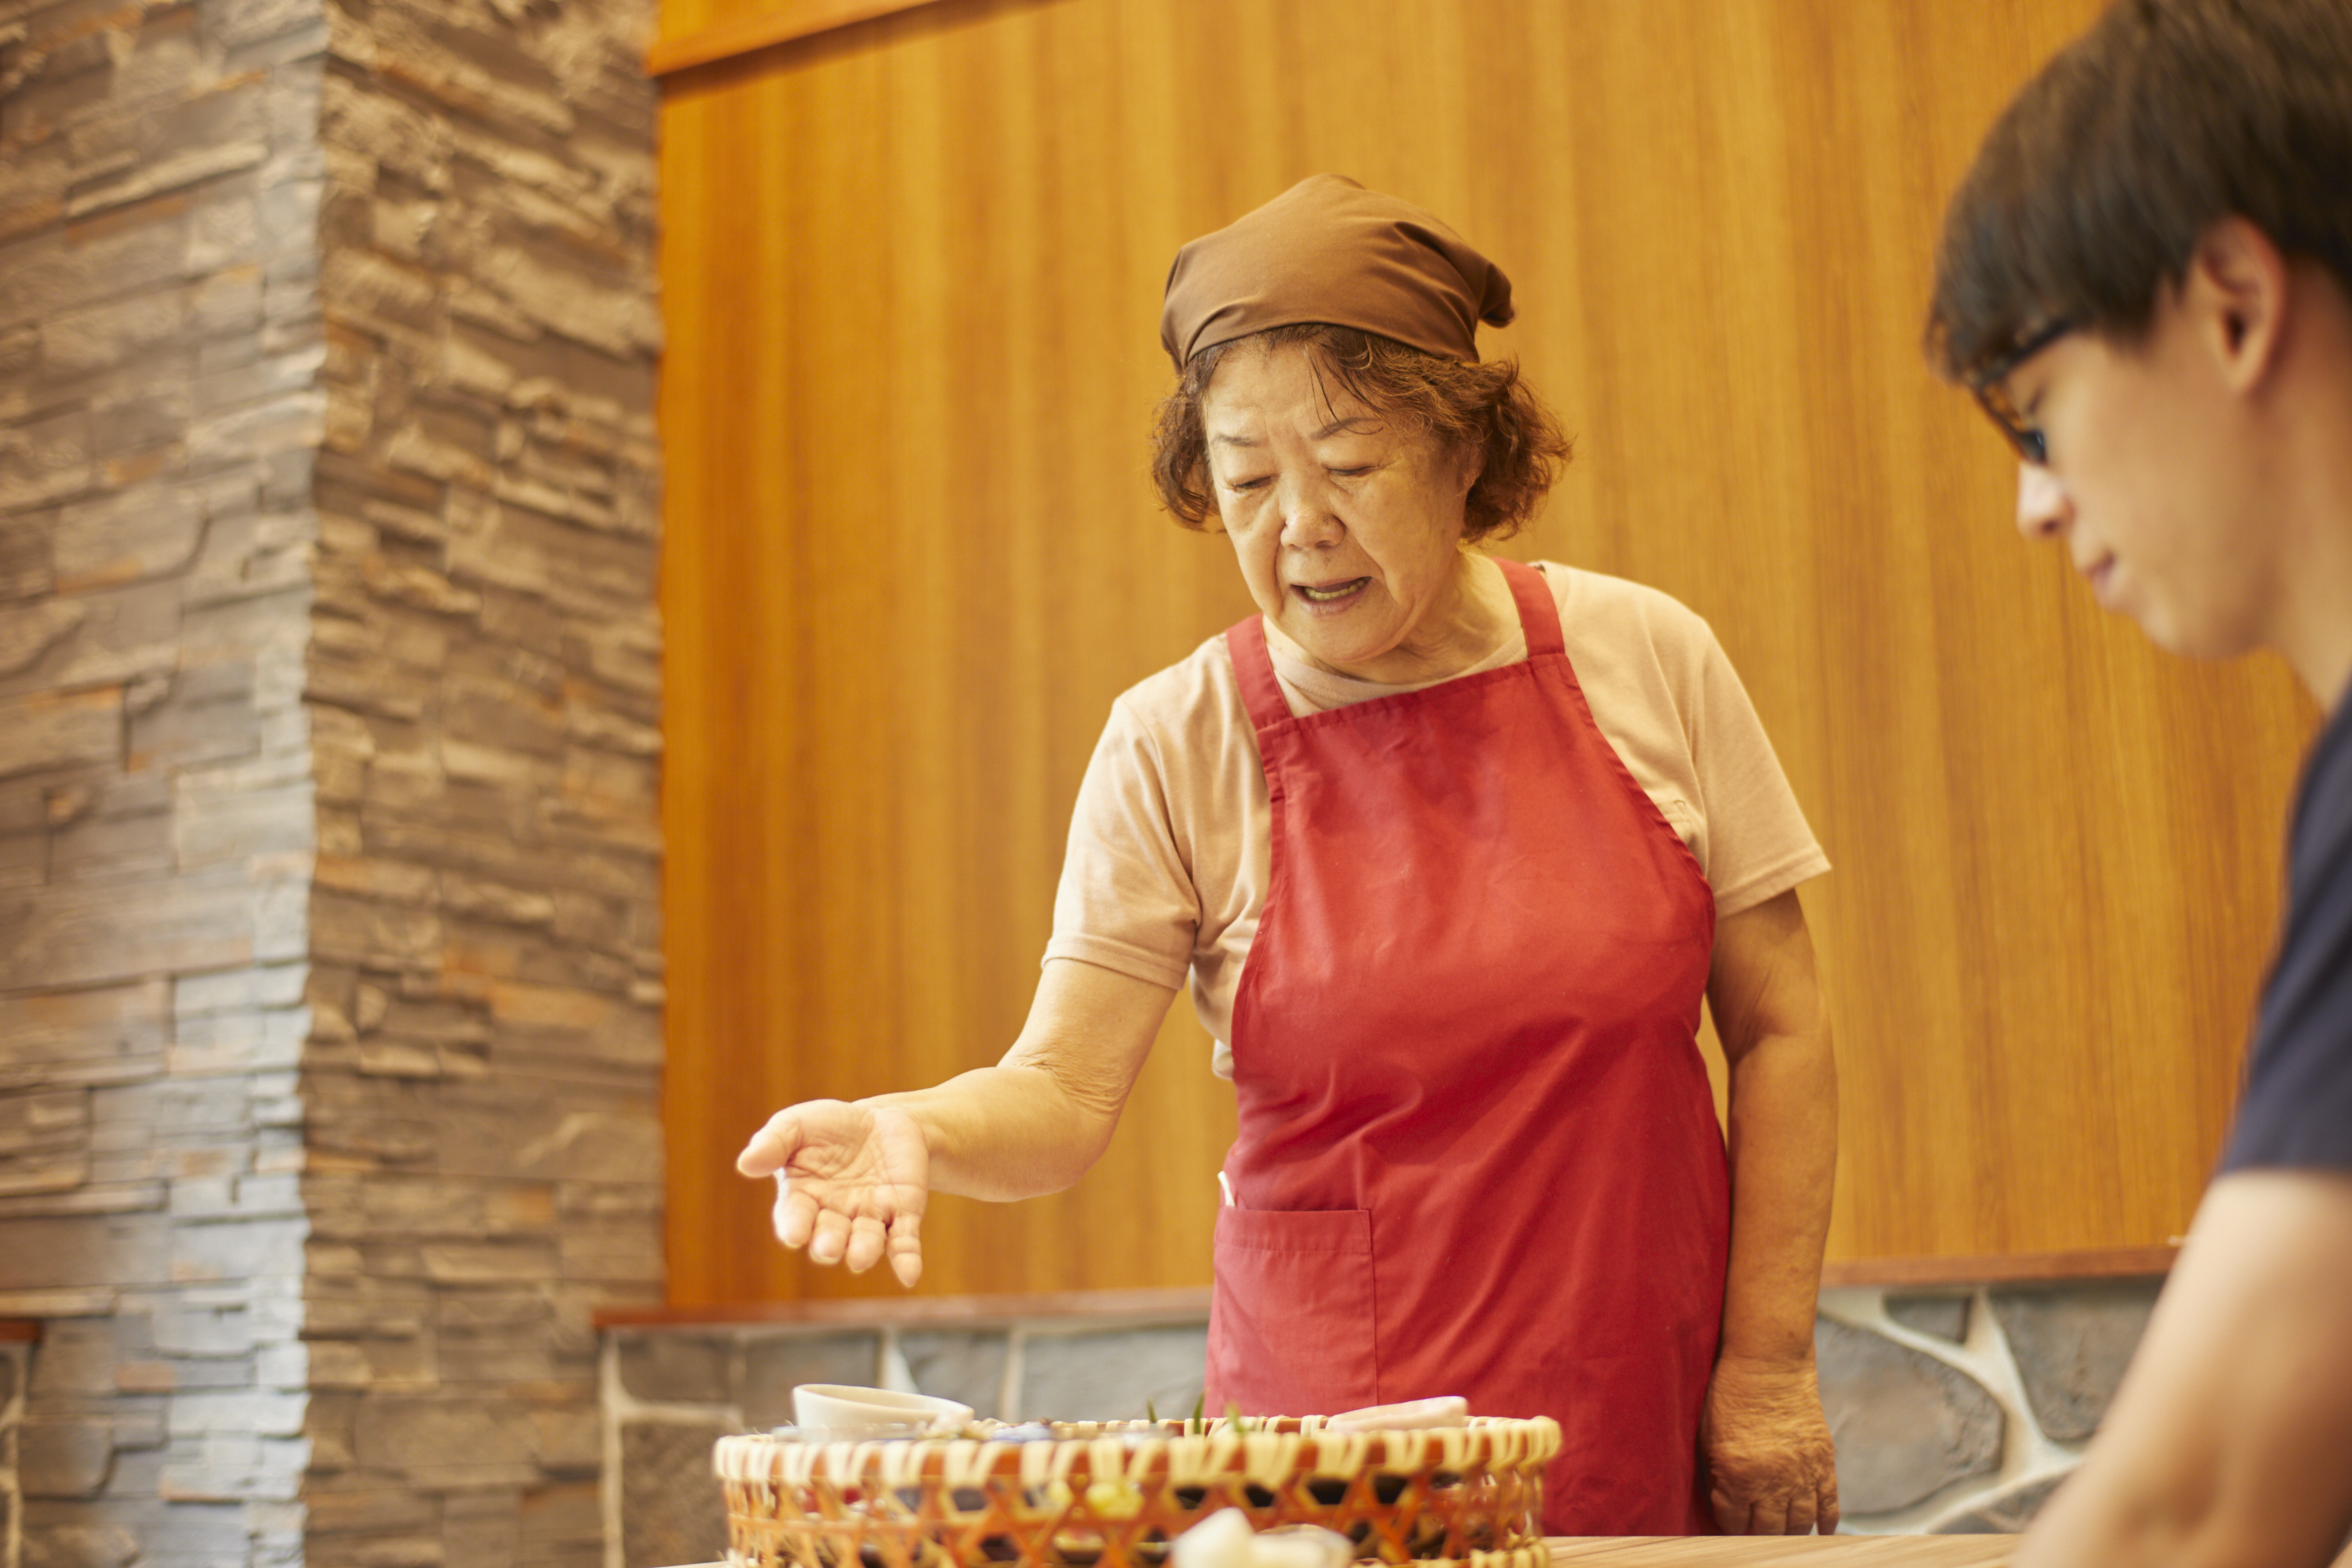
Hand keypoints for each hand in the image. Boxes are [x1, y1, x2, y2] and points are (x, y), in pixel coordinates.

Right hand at [736, 1100, 929, 1286]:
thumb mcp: (797, 1125)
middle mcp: (835, 1216)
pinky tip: (910, 1274)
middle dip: (828, 1244)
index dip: (794, 1226)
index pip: (795, 1217)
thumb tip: (745, 1164)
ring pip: (866, 1242)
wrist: (882, 1121)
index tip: (794, 1234)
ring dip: (864, 1251)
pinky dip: (907, 1260)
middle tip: (828, 1248)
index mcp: (803, 1198)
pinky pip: (904, 1242)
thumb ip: (773, 1142)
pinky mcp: (903, 1214)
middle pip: (830, 1237)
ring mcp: (869, 1217)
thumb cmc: (829, 1128)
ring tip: (859, 1257)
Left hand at [1701, 1352, 1839, 1534]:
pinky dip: (1826, 1524)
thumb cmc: (1730, 1396)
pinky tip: (1820, 1533)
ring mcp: (1801, 1475)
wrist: (1769, 1364)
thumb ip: (1718, 1476)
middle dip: (1758, 1535)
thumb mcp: (1710, 1437)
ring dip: (1788, 1534)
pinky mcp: (1824, 1464)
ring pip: (1798, 1525)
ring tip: (1781, 1535)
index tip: (1730, 1523)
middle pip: (1767, 1530)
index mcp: (1736, 1475)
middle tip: (1754, 1533)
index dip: (1729, 1524)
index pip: (1733, 1521)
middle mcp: (1771, 1482)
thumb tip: (1727, 1506)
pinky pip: (1829, 1506)